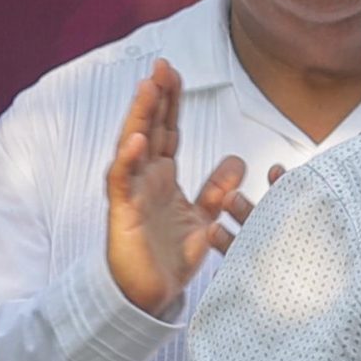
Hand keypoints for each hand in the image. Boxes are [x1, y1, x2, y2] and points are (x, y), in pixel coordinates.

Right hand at [104, 61, 248, 316]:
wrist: (150, 297)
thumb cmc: (170, 257)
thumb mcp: (204, 218)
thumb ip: (218, 190)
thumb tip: (239, 161)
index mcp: (163, 176)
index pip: (168, 130)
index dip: (171, 101)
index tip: (174, 71)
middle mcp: (145, 178)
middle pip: (149, 129)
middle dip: (154, 97)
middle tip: (161, 64)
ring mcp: (131, 194)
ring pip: (132, 147)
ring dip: (140, 117)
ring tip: (147, 88)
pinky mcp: (122, 214)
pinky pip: (123, 182)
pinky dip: (129, 160)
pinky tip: (137, 139)